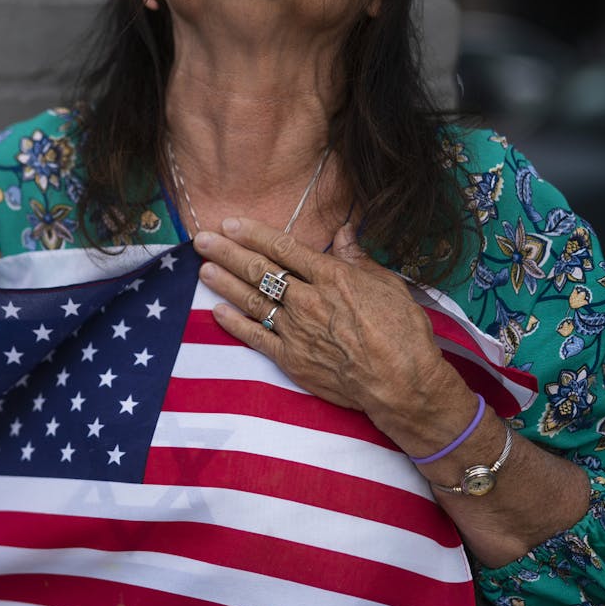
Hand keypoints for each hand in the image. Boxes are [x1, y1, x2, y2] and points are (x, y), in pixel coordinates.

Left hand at [191, 218, 460, 429]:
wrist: (400, 383)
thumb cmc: (402, 332)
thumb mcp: (388, 284)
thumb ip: (358, 258)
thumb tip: (344, 232)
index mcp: (331, 277)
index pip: (283, 248)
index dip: (253, 233)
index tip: (230, 222)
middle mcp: (307, 299)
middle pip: (259, 270)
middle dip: (227, 252)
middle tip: (202, 240)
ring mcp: (295, 330)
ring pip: (252, 300)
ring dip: (224, 283)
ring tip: (203, 269)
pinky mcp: (290, 359)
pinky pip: (256, 337)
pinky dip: (235, 323)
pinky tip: (218, 311)